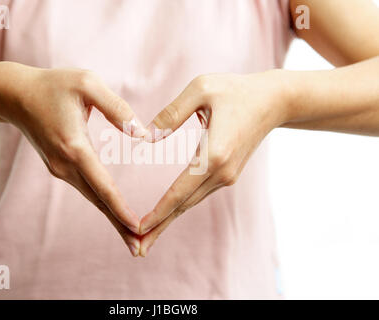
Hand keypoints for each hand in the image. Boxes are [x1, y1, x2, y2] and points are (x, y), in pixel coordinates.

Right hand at [0, 63, 146, 256]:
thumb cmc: (53, 85)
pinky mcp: (60, 168)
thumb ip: (117, 108)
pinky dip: (103, 204)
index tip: (137, 228)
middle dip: (120, 225)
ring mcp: (60, 169)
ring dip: (112, 218)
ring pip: (93, 199)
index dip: (121, 207)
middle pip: (98, 201)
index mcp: (74, 146)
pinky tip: (115, 214)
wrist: (16, 95)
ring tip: (133, 240)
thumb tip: (143, 133)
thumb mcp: (87, 84)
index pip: (102, 185)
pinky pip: (87, 190)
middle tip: (141, 249)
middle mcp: (66, 165)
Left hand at [138, 71, 288, 255]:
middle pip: (184, 206)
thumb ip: (171, 113)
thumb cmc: (236, 90)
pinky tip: (167, 214)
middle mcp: (222, 172)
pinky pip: (198, 194)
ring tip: (146, 238)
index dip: (158, 212)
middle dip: (159, 227)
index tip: (138, 230)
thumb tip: (147, 138)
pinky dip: (179, 207)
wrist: (274, 101)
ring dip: (168, 220)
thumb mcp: (201, 89)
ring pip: (191, 203)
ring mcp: (227, 176)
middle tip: (135, 249)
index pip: (180, 191)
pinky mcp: (227, 174)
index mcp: (215, 154)